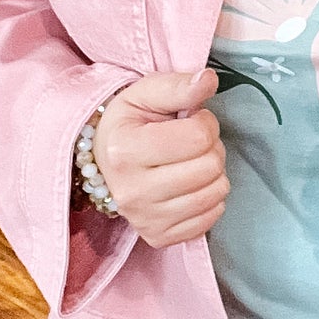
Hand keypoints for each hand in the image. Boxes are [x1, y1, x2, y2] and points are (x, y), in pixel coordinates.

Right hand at [93, 69, 227, 248]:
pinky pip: (210, 219)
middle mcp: (131, 191)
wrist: (103, 161)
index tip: (191, 119)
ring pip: (215, 193)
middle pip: (210, 166)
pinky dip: (210, 199)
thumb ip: (179, 86)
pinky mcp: (158, 238)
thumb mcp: (146, 94)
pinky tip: (191, 186)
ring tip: (192, 162)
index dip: (205, 122)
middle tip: (193, 142)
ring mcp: (144, 219)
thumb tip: (208, 80)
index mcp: (125, 151)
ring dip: (214, 173)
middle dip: (211, 147)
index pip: (199, 137)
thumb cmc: (129, 124)